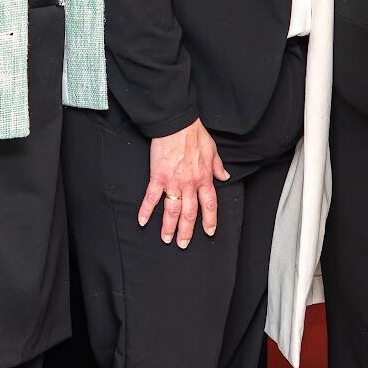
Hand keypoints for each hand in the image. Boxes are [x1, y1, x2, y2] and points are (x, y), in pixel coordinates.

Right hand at [140, 119, 226, 247]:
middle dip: (186, 231)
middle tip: (183, 244)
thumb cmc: (195, 134)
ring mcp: (173, 182)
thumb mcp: (213, 150)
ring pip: (173, 210)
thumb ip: (218, 167)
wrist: (178, 124)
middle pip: (190, 213)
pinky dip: (146, 210)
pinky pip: (151, 197)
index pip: (209, 204)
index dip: (209, 219)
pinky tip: (142, 221)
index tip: (208, 231)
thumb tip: (225, 177)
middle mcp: (190, 184)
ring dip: (169, 227)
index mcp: (204, 178)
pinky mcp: (158, 177)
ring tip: (166, 239)